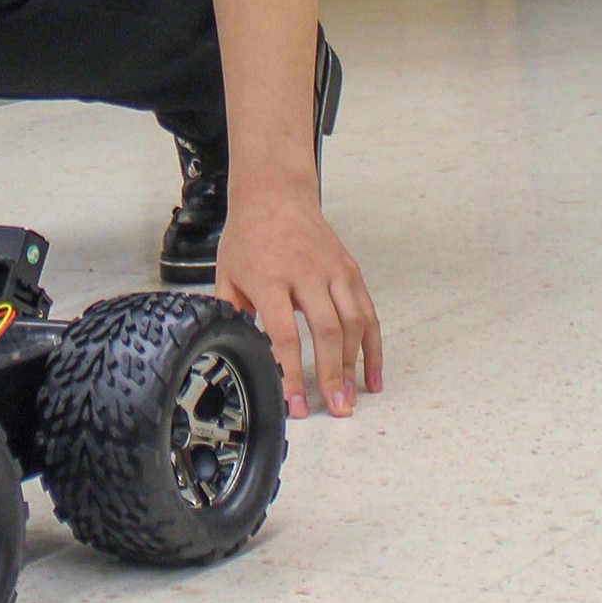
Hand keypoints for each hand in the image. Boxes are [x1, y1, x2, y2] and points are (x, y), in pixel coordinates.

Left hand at [214, 188, 383, 418]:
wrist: (275, 194)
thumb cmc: (248, 237)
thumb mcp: (227, 274)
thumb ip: (231, 314)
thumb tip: (233, 353)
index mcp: (270, 278)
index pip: (284, 333)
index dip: (291, 372)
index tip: (296, 403)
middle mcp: (306, 274)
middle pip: (326, 331)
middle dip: (333, 374)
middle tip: (336, 408)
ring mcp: (332, 271)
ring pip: (353, 323)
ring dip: (355, 365)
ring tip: (351, 398)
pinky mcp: (350, 271)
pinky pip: (368, 313)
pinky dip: (373, 347)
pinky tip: (372, 375)